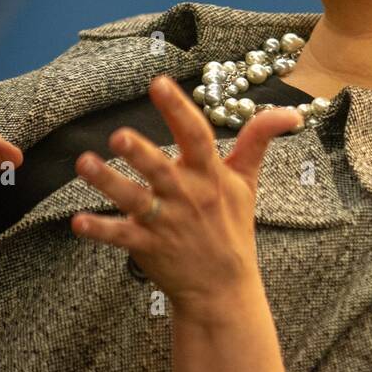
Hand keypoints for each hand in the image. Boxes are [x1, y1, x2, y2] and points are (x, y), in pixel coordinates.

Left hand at [70, 74, 301, 318]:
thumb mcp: (248, 182)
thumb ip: (259, 140)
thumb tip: (292, 112)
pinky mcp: (148, 247)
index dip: (178, 109)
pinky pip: (121, 236)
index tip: (159, 83)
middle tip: (119, 136)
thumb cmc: (232, 227)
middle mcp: (187, 196)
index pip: (196, 135)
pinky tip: (79, 221)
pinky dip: (100, 230)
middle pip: (162, 170)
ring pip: (134, 200)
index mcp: (209, 175)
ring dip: (109, 183)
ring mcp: (166, 223)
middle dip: (141, 153)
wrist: (224, 287)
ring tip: (85, 164)